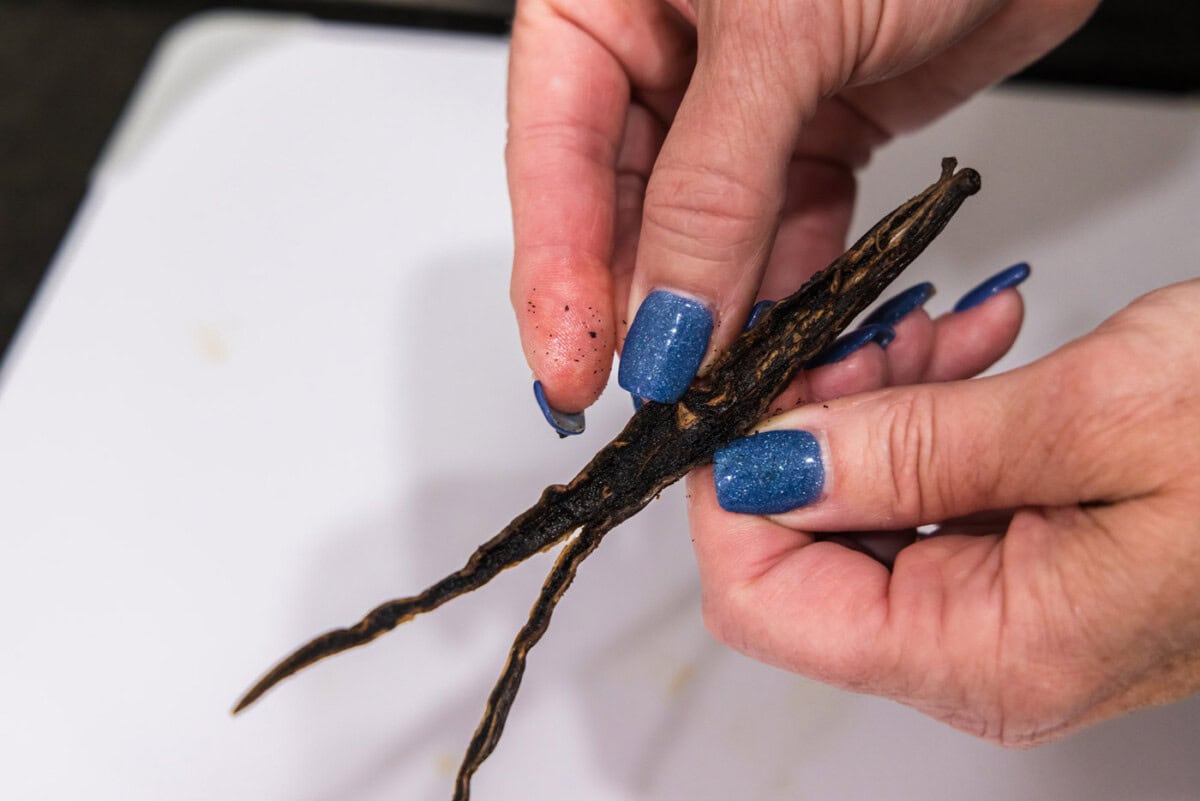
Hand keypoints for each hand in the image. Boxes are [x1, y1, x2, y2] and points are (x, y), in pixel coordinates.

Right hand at [507, 0, 1097, 427]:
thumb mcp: (780, 29)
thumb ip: (713, 184)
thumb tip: (668, 313)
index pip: (551, 155)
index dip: (555, 276)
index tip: (572, 371)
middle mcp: (662, 50)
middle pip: (624, 211)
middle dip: (650, 307)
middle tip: (664, 390)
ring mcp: (741, 96)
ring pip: (709, 237)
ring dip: (732, 313)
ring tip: (744, 377)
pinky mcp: (816, 126)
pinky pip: (788, 231)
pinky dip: (801, 287)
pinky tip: (802, 330)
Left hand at [689, 278, 1199, 745]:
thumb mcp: (1096, 418)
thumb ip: (908, 449)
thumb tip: (766, 462)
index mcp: (992, 653)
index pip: (765, 602)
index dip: (734, 489)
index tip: (751, 391)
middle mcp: (987, 651)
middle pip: (803, 548)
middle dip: (812, 426)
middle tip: (859, 340)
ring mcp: (1005, 605)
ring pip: (858, 506)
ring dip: (873, 405)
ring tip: (936, 336)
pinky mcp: (1028, 554)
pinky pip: (924, 487)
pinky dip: (926, 413)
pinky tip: (968, 357)